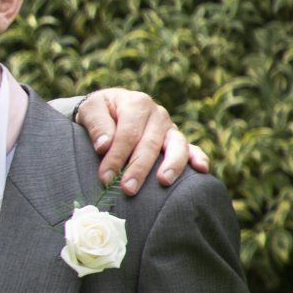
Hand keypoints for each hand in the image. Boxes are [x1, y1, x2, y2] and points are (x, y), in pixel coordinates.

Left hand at [74, 89, 207, 193]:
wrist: (110, 107)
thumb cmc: (99, 111)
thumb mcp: (90, 110)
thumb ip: (96, 124)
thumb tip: (104, 146)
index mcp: (136, 104)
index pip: (128, 134)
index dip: (116, 156)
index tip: (105, 178)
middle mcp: (157, 114)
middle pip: (150, 143)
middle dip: (138, 168)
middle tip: (127, 189)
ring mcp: (169, 127)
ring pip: (176, 145)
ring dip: (171, 165)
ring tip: (163, 181)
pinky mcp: (176, 139)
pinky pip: (192, 148)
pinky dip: (199, 157)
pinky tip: (202, 170)